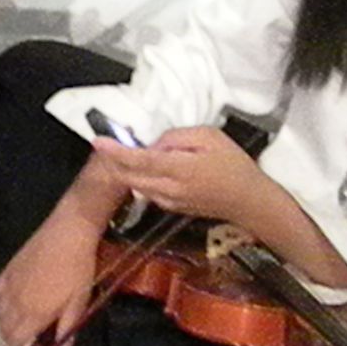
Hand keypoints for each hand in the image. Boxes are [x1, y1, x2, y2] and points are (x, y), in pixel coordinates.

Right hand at [0, 206, 99, 345]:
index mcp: (34, 314)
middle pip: (3, 329)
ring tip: (14, 325)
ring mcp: (9, 286)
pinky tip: (6, 302)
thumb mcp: (79, 302)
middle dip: (8, 340)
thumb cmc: (78, 269)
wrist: (67, 233)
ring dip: (3, 323)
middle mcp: (16, 303)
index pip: (15, 341)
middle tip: (18, 342)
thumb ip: (67, 330)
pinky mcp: (7, 270)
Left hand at [92, 125, 271, 227]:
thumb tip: (153, 144)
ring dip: (124, 170)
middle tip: (105, 144)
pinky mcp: (169, 208)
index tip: (98, 141)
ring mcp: (168, 202)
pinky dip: (138, 178)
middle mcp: (169, 189)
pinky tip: (144, 167)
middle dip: (113, 161)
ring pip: (135, 185)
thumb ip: (176, 137)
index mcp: (179, 169)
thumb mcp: (209, 137)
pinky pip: (146, 191)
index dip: (116, 151)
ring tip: (122, 152)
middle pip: (130, 176)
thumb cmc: (233, 163)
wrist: (248, 201)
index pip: (139, 160)